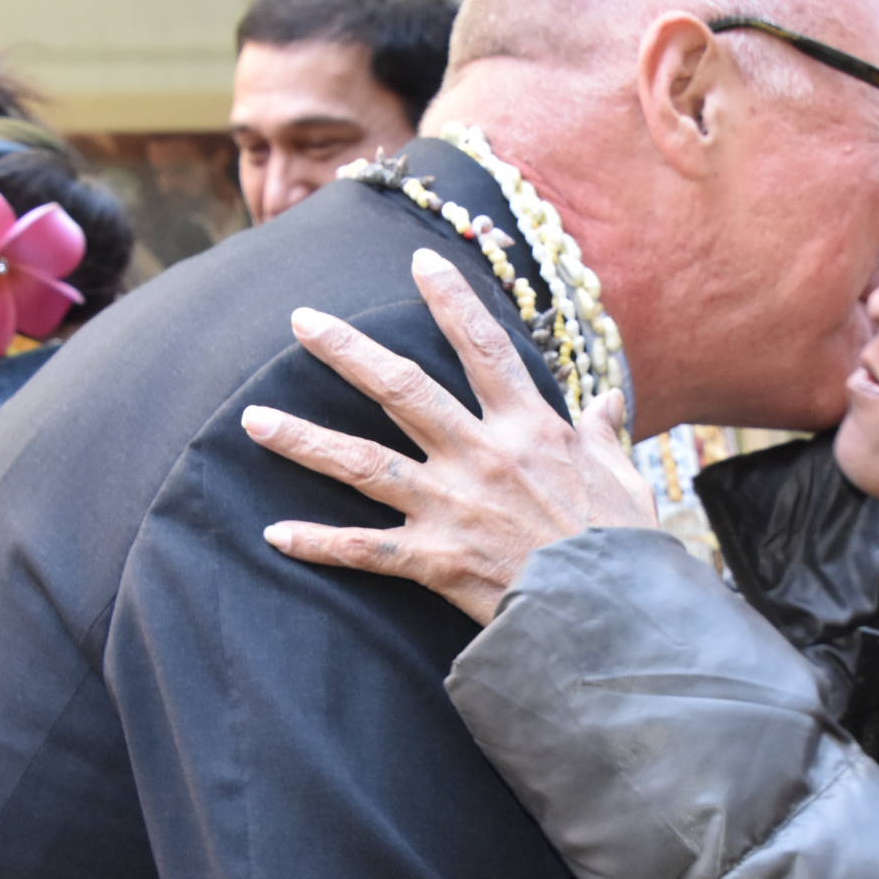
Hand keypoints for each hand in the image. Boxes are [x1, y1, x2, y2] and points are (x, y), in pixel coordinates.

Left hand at [242, 248, 655, 622]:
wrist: (609, 616)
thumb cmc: (622, 550)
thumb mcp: (625, 481)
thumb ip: (607, 435)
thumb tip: (608, 402)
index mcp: (532, 429)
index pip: (485, 348)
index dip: (451, 301)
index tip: (419, 262)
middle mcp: (482, 456)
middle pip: (402, 389)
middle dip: (346, 351)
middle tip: (301, 320)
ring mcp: (453, 507)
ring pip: (363, 463)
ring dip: (304, 439)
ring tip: (253, 419)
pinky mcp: (437, 560)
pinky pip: (365, 550)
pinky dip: (319, 543)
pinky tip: (275, 534)